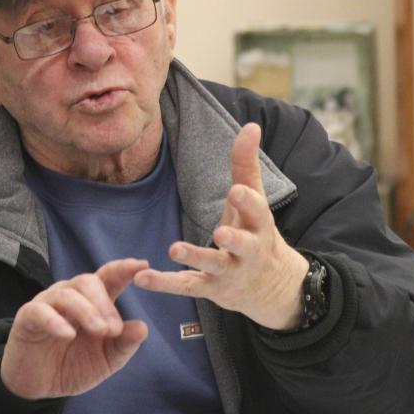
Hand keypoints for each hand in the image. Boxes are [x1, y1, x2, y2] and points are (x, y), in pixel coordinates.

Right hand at [1, 258, 148, 399]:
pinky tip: (68, 334)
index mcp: (93, 301)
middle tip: (113, 329)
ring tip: (99, 331)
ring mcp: (48, 304)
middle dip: (104, 303)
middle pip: (88, 282)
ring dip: (86, 311)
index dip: (124, 269)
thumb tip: (143, 328)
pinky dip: (55, 321)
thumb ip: (123, 344)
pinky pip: (40, 311)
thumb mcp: (105, 360)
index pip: (109, 277)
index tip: (143, 265)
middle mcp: (70, 296)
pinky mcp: (28, 318)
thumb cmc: (74, 365)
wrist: (39, 388)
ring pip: (67, 294)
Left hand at [134, 123, 309, 329]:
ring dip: (194, 257)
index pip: (257, 211)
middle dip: (234, 239)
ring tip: (174, 249)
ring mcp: (229, 272)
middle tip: (220, 232)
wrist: (271, 287)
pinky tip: (142, 278)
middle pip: (243, 244)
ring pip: (212, 266)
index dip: (247, 201)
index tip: (236, 190)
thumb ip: (246, 164)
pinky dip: (164, 283)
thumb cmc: (256, 232)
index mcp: (259, 225)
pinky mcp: (210, 288)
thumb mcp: (254, 200)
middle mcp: (247, 251)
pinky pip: (186, 286)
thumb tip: (251, 125)